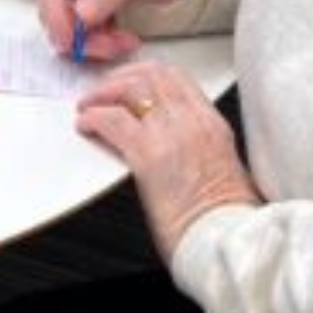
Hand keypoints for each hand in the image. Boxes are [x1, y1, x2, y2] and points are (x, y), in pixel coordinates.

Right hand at [38, 0, 189, 64]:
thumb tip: (82, 13)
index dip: (54, 13)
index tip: (68, 38)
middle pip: (55, 7)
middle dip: (75, 34)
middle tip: (100, 47)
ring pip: (69, 26)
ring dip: (92, 43)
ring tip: (122, 43)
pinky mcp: (93, 10)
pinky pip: (86, 34)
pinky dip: (102, 45)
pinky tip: (123, 42)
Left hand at [75, 57, 261, 259]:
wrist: (226, 239)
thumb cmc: (223, 217)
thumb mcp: (220, 167)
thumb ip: (197, 145)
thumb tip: (171, 143)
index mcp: (212, 124)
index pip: (177, 78)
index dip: (147, 73)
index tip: (130, 80)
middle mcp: (193, 121)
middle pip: (152, 74)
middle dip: (121, 77)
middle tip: (103, 90)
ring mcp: (172, 134)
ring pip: (131, 88)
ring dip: (103, 93)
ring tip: (89, 105)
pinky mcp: (149, 156)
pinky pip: (112, 120)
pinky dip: (93, 117)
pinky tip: (86, 125)